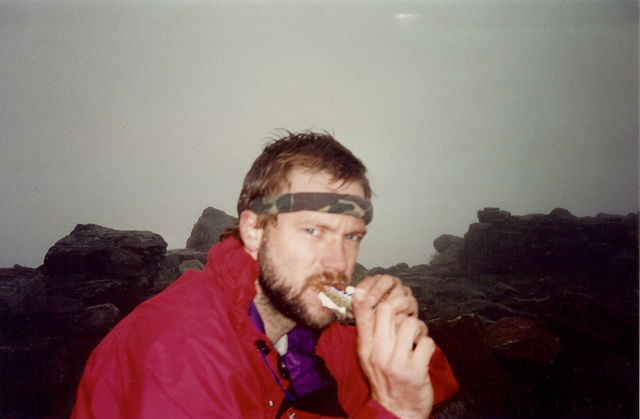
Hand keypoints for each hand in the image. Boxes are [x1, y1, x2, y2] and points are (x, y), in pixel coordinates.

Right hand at [353, 275, 434, 418]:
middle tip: (409, 309)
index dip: (364, 298)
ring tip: (416, 337)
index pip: (362, 316)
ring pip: (410, 323)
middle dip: (402, 303)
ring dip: (419, 327)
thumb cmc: (385, 379)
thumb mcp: (370, 357)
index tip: (366, 289)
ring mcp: (396, 362)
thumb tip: (376, 304)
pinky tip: (423, 351)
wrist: (397, 411)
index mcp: (365, 348)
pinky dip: (428, 343)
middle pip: (388, 310)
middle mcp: (378, 353)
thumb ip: (372, 333)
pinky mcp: (415, 371)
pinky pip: (426, 341)